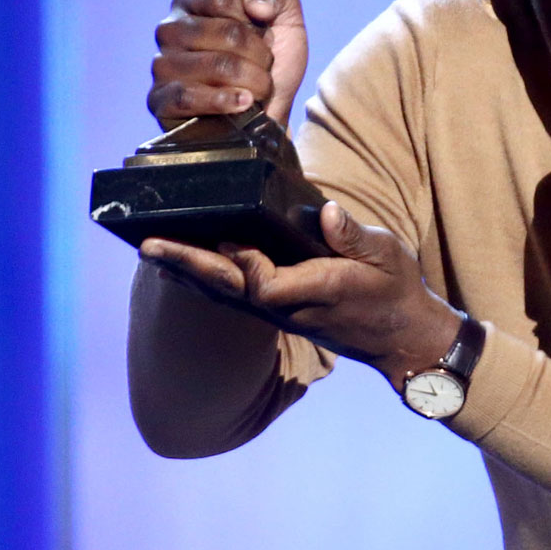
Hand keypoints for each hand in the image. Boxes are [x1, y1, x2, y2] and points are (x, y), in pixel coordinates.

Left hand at [139, 202, 461, 389]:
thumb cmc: (396, 289)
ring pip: (225, 295)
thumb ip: (355, 235)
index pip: (267, 284)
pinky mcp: (278, 313)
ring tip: (152, 251)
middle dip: (189, 265)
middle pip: (230, 290)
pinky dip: (204, 281)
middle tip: (149, 244)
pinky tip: (181, 270)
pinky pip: (232, 297)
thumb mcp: (388, 254)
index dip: (245, 262)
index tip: (228, 236)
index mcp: (319, 290)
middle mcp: (291, 308)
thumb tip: (327, 211)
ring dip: (187, 272)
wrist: (401, 338)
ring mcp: (281, 314)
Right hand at [148, 0, 307, 127]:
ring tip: (258, 88)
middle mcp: (170, 29)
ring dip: (253, 80)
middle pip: (228, 33)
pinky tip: (244, 102)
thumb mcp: (284, 17)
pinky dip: (225, 101)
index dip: (256, 20)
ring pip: (218, 65)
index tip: (264, 34)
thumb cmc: (273, 60)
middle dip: (261, 54)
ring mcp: (162, 64)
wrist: (272, 111)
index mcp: (193, 1)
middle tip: (265, 66)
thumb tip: (255, 2)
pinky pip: (190, 96)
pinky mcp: (160, 100)